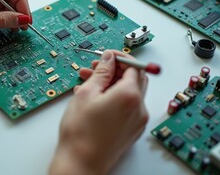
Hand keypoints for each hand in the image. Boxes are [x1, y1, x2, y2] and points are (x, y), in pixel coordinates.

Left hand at [0, 0, 31, 48]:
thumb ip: (0, 20)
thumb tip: (21, 19)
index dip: (19, 0)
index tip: (26, 15)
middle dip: (16, 10)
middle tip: (24, 25)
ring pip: (2, 7)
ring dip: (10, 18)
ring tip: (17, 29)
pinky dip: (2, 23)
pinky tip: (8, 29)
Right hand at [49, 50, 148, 174]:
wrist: (80, 163)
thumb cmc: (81, 133)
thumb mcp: (87, 93)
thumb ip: (101, 72)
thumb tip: (109, 58)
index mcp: (130, 96)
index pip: (133, 66)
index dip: (119, 58)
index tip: (106, 57)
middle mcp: (139, 108)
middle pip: (134, 79)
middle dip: (115, 70)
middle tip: (97, 68)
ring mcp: (137, 121)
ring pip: (129, 93)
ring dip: (112, 84)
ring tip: (89, 83)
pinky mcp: (131, 130)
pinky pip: (127, 106)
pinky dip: (114, 97)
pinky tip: (94, 98)